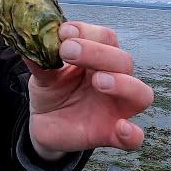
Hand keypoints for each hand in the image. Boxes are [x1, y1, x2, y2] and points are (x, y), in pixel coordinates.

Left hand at [24, 21, 153, 157]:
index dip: (88, 32)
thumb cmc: (52, 91)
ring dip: (123, 84)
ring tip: (99, 80)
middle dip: (98, 53)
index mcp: (100, 59)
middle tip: (68, 51)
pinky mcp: (112, 134)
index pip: (106, 38)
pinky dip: (132, 134)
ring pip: (141, 94)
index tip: (64, 33)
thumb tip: (29, 41)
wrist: (45, 123)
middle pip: (123, 61)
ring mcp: (117, 108)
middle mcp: (115, 79)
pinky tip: (121, 127)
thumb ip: (40, 61)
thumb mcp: (43, 74)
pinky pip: (133, 139)